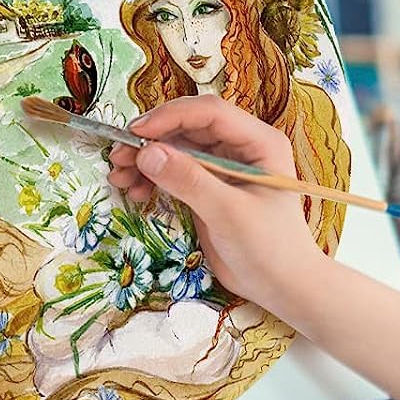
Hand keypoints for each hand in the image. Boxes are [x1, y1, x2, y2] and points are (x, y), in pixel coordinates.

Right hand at [106, 97, 326, 314]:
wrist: (282, 286)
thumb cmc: (270, 248)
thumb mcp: (229, 213)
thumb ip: (190, 181)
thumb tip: (147, 153)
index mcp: (259, 142)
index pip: (210, 113)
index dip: (170, 117)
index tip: (136, 133)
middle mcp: (242, 147)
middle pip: (188, 127)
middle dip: (152, 139)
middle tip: (118, 157)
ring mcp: (224, 167)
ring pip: (177, 149)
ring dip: (147, 159)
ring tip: (119, 177)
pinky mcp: (209, 188)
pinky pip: (175, 171)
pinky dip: (153, 178)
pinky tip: (134, 191)